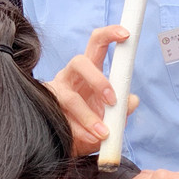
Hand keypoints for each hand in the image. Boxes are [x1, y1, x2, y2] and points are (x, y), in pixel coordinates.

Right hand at [46, 26, 139, 155]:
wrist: (68, 144)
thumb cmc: (90, 123)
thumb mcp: (111, 117)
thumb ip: (123, 109)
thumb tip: (131, 101)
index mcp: (88, 71)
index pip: (97, 44)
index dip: (110, 35)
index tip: (126, 34)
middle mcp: (70, 76)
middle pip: (80, 62)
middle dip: (98, 79)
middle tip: (112, 100)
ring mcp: (56, 92)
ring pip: (70, 97)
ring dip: (89, 116)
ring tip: (103, 133)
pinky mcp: (46, 110)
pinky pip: (62, 118)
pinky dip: (79, 131)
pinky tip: (89, 139)